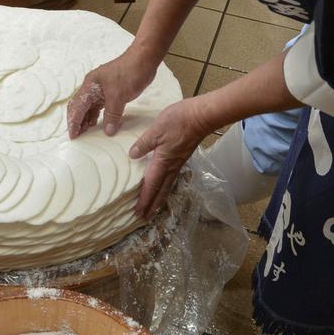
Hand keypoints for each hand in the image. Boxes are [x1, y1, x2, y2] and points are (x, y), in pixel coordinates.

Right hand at [67, 47, 157, 138]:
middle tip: (78, 137)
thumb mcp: (119, 95)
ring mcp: (101, 89)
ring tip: (87, 134)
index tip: (73, 136)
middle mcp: (92, 87)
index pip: (76, 107)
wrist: (144, 60)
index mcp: (90, 85)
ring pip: (89, 107)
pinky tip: (99, 125)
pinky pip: (100, 106)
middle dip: (77, 121)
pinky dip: (98, 116)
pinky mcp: (110, 92)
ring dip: (87, 119)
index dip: (74, 122)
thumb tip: (108, 132)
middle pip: (79, 107)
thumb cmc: (129, 72)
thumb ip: (112, 114)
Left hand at [130, 98, 210, 218]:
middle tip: (145, 218)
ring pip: (167, 185)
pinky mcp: (182, 156)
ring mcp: (178, 162)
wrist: (201, 116)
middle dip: (152, 205)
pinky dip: (165, 186)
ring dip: (159, 198)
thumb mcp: (156, 130)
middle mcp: (171, 166)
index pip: (151, 186)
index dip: (144, 200)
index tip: (138, 213)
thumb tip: (132, 155)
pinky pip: (172, 177)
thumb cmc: (179, 121)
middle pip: (161, 191)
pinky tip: (164, 183)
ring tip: (154, 207)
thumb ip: (144, 144)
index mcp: (163, 162)